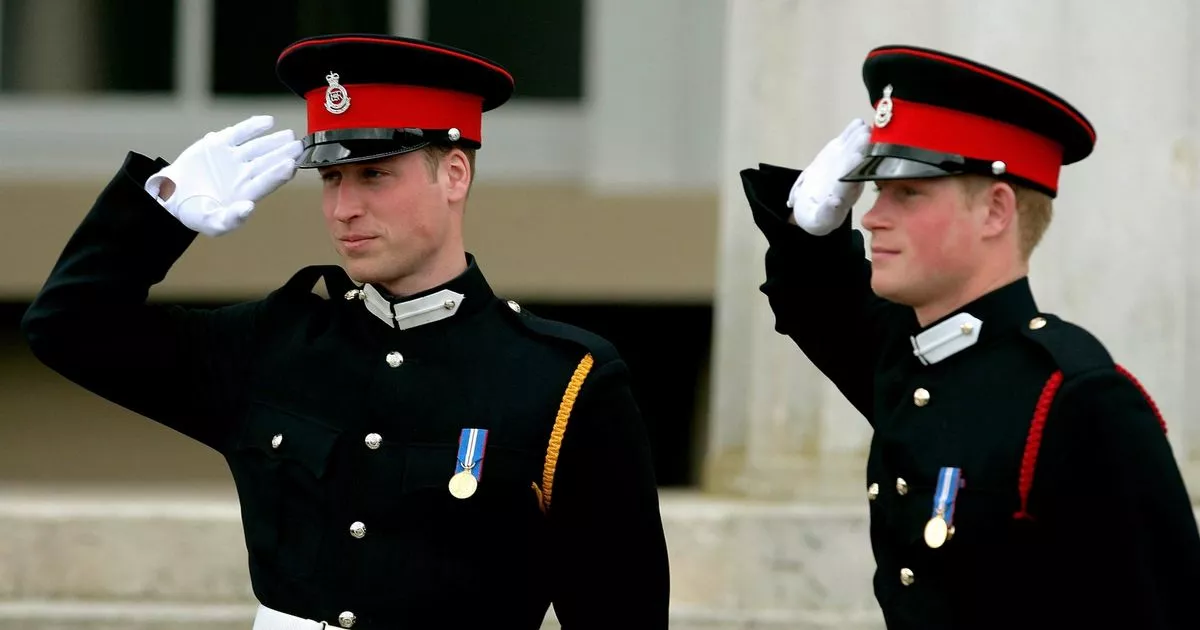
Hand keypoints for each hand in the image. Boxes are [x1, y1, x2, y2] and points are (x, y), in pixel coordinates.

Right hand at [145, 115, 302, 236]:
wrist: (172, 195)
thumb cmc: (196, 213)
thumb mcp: (213, 223)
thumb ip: (232, 218)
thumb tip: (249, 207)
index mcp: (246, 193)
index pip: (267, 182)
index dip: (279, 173)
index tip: (291, 164)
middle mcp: (244, 174)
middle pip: (267, 162)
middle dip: (284, 154)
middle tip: (299, 146)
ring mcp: (234, 158)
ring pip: (257, 146)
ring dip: (273, 140)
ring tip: (288, 135)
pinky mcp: (220, 144)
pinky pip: (240, 133)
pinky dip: (252, 126)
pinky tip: (268, 122)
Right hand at [787, 118, 870, 235]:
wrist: (812, 208)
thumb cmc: (815, 216)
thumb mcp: (819, 219)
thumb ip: (827, 211)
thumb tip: (834, 202)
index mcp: (845, 195)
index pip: (852, 179)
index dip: (854, 168)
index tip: (857, 157)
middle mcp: (849, 179)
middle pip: (856, 163)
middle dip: (860, 149)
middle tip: (865, 136)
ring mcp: (846, 166)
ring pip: (853, 151)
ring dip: (859, 138)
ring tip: (863, 126)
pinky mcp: (839, 157)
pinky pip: (846, 144)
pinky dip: (851, 134)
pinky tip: (857, 123)